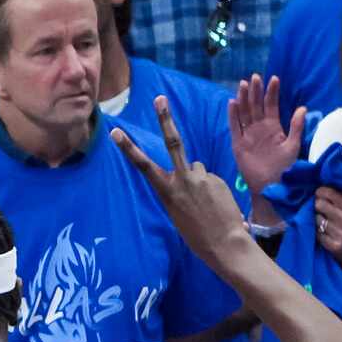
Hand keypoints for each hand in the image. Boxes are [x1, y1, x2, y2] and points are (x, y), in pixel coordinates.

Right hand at [113, 97, 251, 274]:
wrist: (224, 243)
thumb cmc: (197, 235)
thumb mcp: (178, 214)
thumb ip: (180, 189)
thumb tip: (192, 170)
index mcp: (167, 193)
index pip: (144, 167)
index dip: (129, 149)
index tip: (116, 133)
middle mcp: (182, 180)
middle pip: (173, 143)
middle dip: (165, 119)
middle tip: (159, 99)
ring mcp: (201, 177)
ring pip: (195, 168)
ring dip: (198, 181)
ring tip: (205, 204)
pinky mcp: (216, 178)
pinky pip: (209, 178)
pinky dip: (211, 189)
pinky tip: (215, 206)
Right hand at [228, 73, 303, 197]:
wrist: (271, 185)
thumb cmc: (284, 167)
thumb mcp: (293, 145)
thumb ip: (296, 127)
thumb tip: (302, 108)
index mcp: (273, 126)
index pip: (271, 105)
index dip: (272, 92)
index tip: (274, 79)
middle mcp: (259, 128)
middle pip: (256, 105)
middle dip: (255, 91)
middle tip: (255, 77)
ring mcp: (248, 135)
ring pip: (244, 113)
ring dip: (243, 99)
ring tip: (243, 84)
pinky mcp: (238, 144)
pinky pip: (234, 127)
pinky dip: (233, 116)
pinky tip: (232, 103)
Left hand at [314, 187, 341, 274]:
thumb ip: (341, 202)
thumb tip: (323, 191)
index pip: (331, 194)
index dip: (320, 193)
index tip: (317, 194)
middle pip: (320, 205)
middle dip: (315, 206)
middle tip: (315, 209)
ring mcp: (340, 233)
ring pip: (317, 220)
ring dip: (315, 221)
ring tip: (320, 222)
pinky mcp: (334, 246)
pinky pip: (317, 234)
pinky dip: (316, 233)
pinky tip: (321, 233)